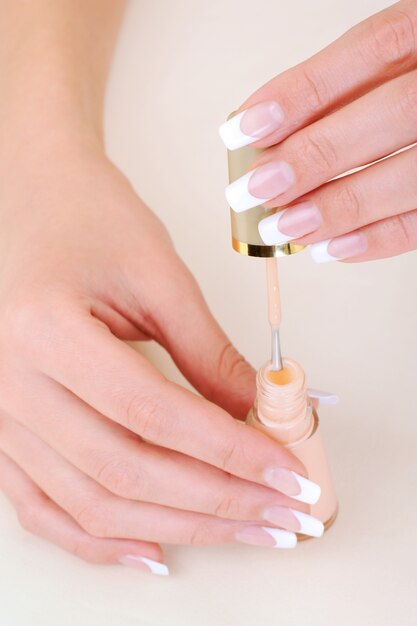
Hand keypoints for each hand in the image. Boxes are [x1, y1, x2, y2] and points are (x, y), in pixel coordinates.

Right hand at [0, 132, 320, 573]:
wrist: (29, 199)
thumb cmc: (86, 217)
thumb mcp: (157, 275)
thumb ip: (207, 351)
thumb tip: (260, 411)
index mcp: (46, 329)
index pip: (153, 414)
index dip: (228, 451)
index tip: (285, 471)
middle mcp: (11, 383)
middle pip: (126, 471)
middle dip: (217, 501)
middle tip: (281, 514)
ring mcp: (1, 416)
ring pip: (92, 503)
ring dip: (176, 526)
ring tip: (240, 532)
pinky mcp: (5, 432)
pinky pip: (46, 508)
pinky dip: (100, 539)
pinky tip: (154, 548)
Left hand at [220, 0, 416, 262]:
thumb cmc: (415, 88)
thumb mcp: (393, 64)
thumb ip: (343, 89)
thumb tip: (267, 135)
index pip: (373, 51)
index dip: (303, 92)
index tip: (245, 128)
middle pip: (390, 114)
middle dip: (315, 155)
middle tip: (256, 188)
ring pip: (410, 176)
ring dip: (339, 206)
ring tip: (284, 226)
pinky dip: (377, 239)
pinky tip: (330, 247)